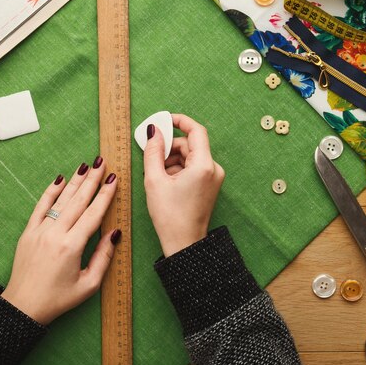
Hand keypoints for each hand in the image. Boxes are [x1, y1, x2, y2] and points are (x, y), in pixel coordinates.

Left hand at [1, 157, 120, 324]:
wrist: (23, 306)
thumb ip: (104, 257)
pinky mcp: (28, 232)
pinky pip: (40, 207)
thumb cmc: (58, 299)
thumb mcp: (88, 285)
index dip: (105, 195)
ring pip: (61, 200)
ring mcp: (40, 231)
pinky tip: (60, 179)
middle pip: (78, 201)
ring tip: (86, 165)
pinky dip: (51, 192)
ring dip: (75, 181)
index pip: (93, 214)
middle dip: (92, 180)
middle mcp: (55, 234)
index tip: (114, 179)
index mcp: (72, 246)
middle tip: (102, 163)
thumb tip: (114, 233)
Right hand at [143, 114, 224, 256]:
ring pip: (190, 156)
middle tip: (151, 155)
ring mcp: (214, 177)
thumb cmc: (170, 216)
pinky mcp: (210, 185)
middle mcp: (213, 169)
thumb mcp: (154, 180)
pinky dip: (178, 169)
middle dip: (170, 147)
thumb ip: (153, 152)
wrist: (184, 244)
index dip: (179, 121)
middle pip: (190, 144)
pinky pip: (193, 167)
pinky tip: (165, 182)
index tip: (163, 120)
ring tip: (157, 176)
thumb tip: (154, 132)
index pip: (196, 130)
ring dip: (172, 160)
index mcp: (204, 165)